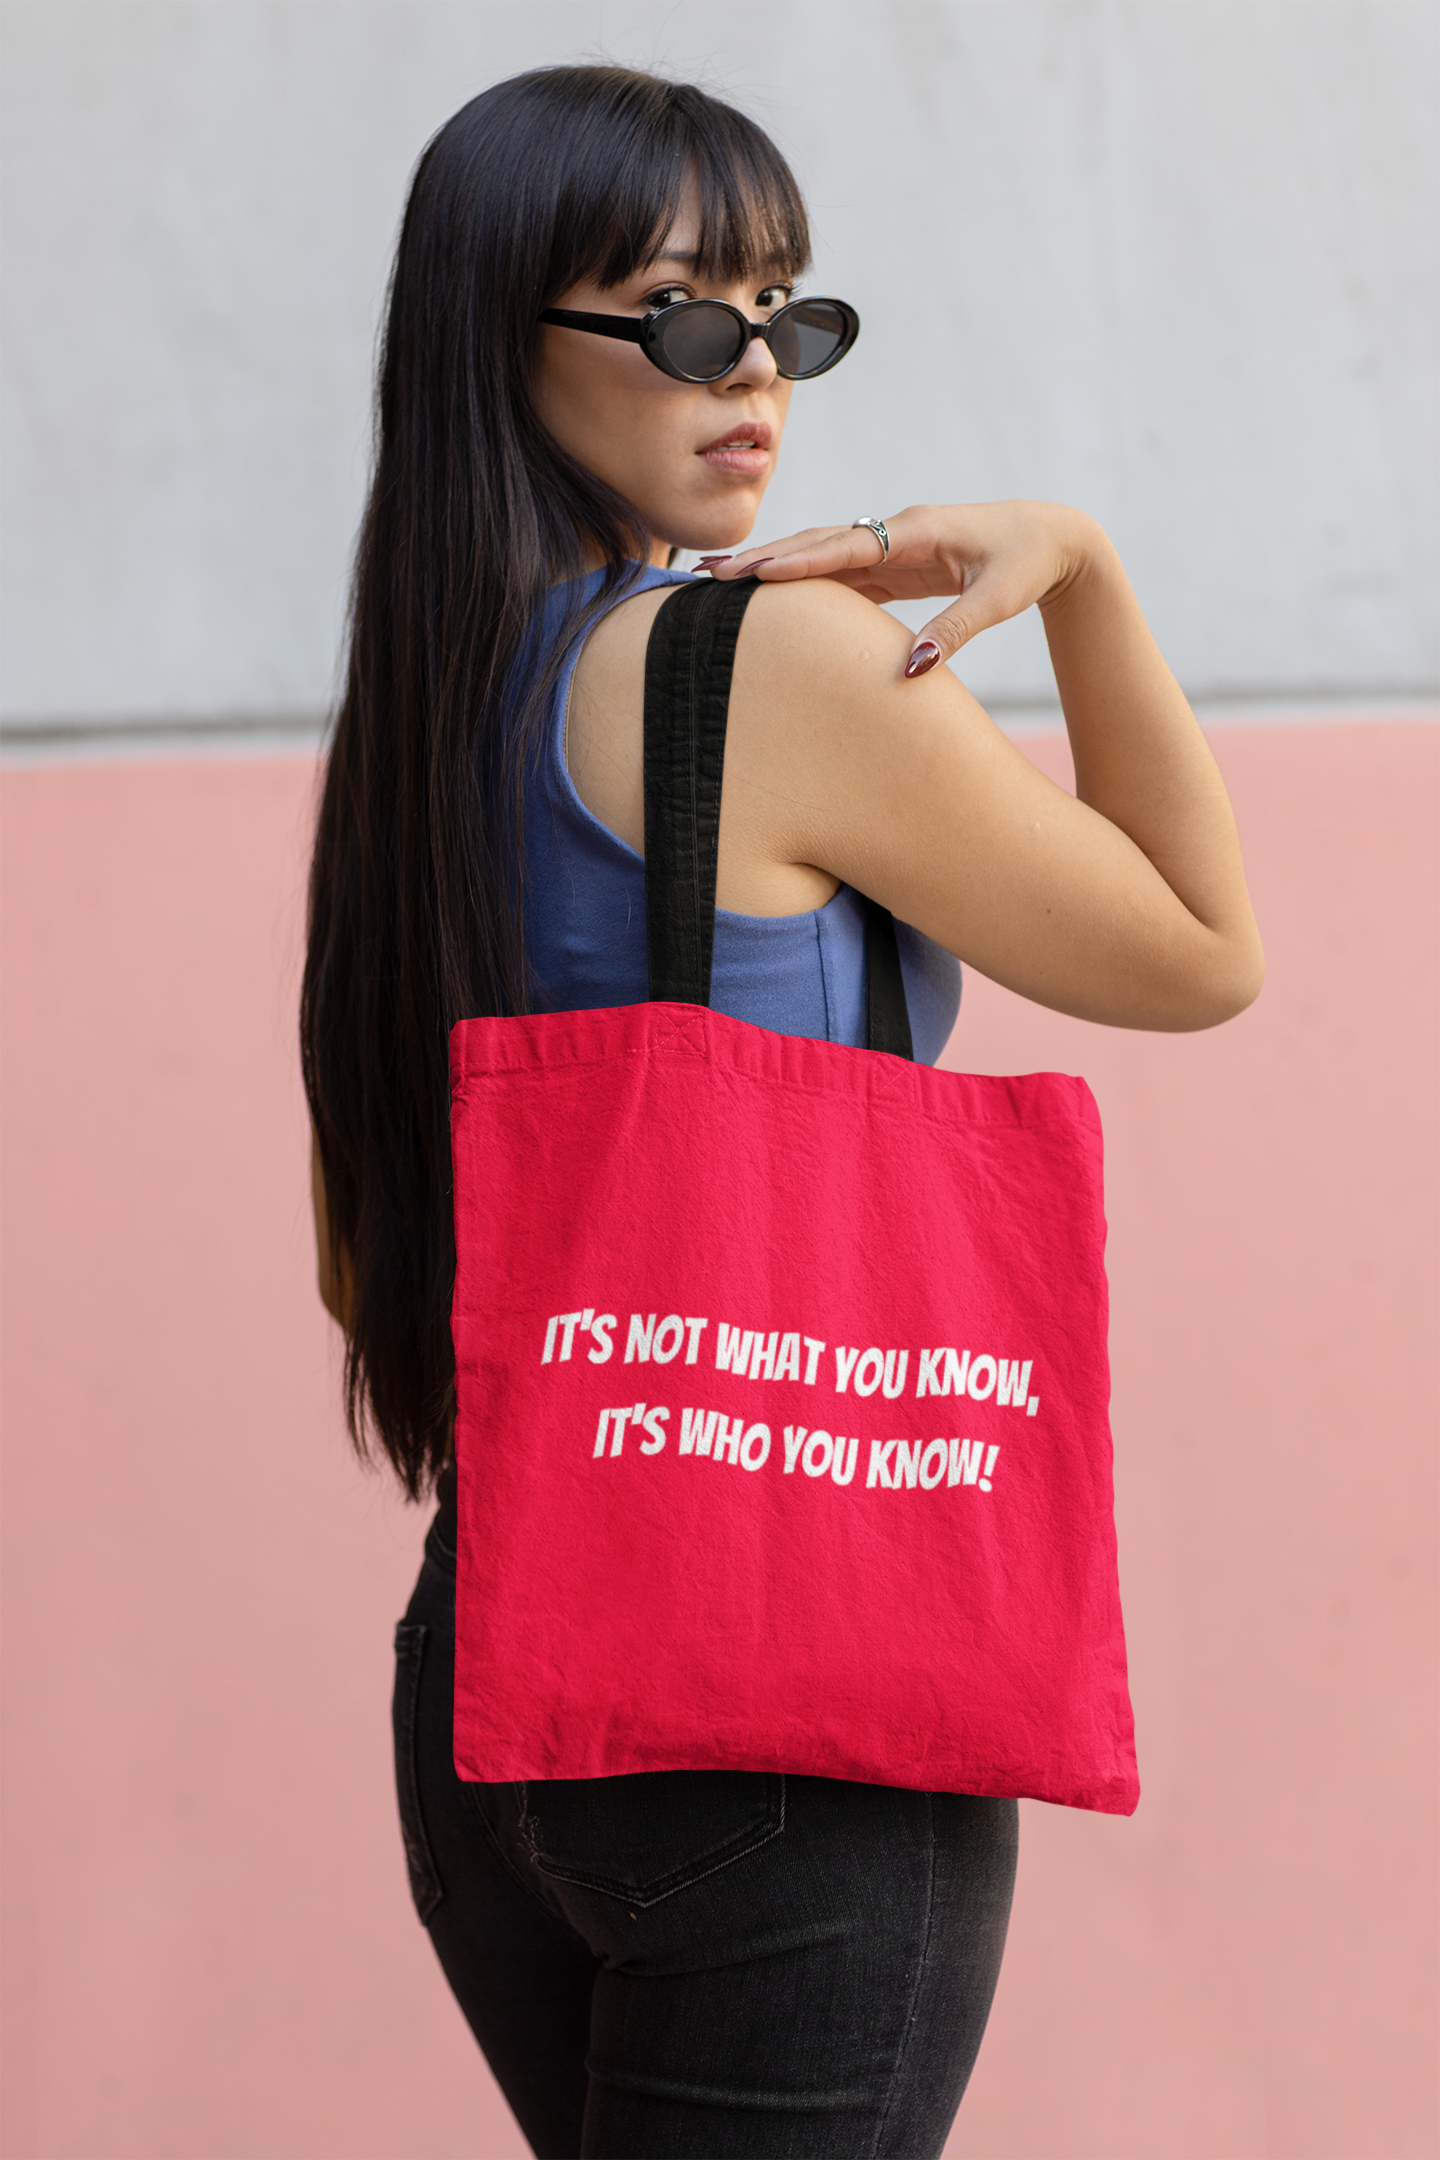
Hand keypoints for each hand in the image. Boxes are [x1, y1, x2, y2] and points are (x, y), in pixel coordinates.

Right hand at [698, 501, 1101, 675]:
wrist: (1052, 538)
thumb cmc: (1028, 564)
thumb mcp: (999, 598)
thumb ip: (954, 631)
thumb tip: (912, 670)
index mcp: (917, 530)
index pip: (844, 545)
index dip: (795, 560)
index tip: (750, 572)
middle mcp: (896, 531)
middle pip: (818, 543)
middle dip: (764, 558)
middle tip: (709, 573)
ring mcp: (893, 546)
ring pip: (823, 555)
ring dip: (776, 569)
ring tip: (725, 582)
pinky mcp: (897, 565)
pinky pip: (842, 574)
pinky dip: (805, 583)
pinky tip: (773, 598)